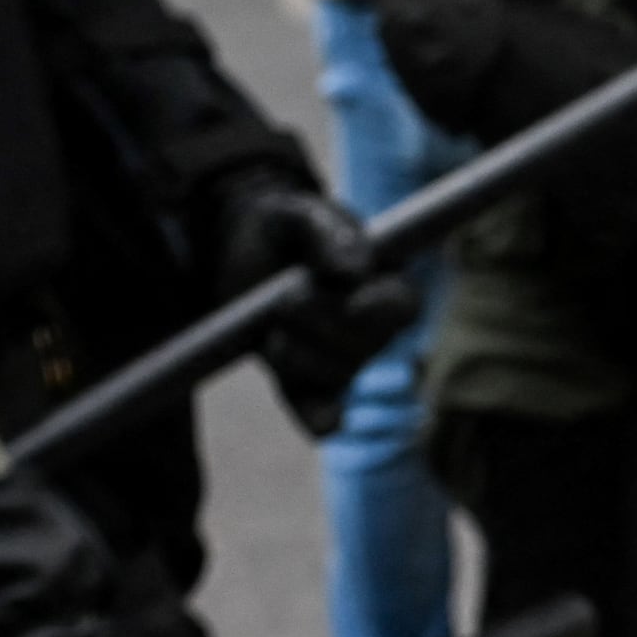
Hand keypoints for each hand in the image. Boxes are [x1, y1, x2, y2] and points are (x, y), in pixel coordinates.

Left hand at [216, 175, 420, 436]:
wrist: (234, 252)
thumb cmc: (279, 228)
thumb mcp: (295, 213)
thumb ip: (326, 231)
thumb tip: (355, 268)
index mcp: (381, 281)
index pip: (402, 305)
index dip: (382, 309)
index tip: (353, 302)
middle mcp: (370, 329)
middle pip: (364, 344)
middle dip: (323, 324)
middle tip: (285, 296)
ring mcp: (339, 361)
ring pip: (335, 374)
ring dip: (298, 353)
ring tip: (271, 323)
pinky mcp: (304, 384)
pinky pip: (318, 410)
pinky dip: (320, 417)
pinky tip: (324, 423)